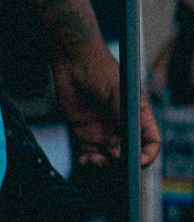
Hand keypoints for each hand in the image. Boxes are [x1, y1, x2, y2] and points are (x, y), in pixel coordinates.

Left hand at [53, 41, 157, 168]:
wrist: (71, 57)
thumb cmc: (99, 68)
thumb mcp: (117, 91)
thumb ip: (122, 117)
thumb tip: (123, 147)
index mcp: (137, 117)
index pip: (150, 143)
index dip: (147, 155)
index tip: (137, 162)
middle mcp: (122, 127)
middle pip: (129, 155)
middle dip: (122, 163)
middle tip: (110, 159)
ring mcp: (103, 130)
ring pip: (108, 158)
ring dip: (103, 164)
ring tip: (94, 160)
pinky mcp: (83, 130)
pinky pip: (88, 151)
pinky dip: (87, 159)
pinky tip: (84, 158)